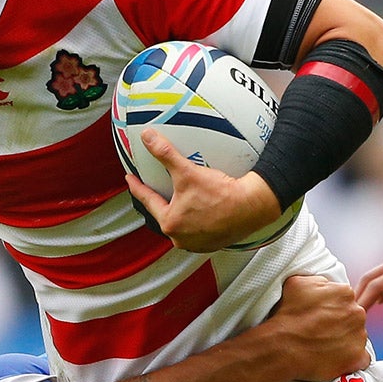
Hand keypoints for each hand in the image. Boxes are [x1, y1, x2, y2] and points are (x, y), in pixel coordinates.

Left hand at [125, 127, 283, 251]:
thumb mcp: (188, 171)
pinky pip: (197, 231)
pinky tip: (199, 211)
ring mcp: (197, 243)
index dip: (137, 187)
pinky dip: (195, 221)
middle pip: (163, 215)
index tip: (131, 179)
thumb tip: (148, 138)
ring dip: (178, 214)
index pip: (147, 200)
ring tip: (179, 200)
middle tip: (156, 190)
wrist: (251, 207)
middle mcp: (181, 238)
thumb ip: (165, 154)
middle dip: (158, 203)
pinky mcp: (212, 243)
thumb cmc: (221, 195)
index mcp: (170, 223)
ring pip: (180, 225)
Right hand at [259, 274, 371, 381]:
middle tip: (322, 331)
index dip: (332, 308)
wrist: (283, 347)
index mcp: (345, 293)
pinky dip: (351, 360)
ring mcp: (359, 336)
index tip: (322, 316)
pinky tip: (335, 359)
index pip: (345, 298)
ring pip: (357, 337)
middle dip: (341, 323)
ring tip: (324, 346)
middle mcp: (357, 313)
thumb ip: (320, 281)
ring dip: (345, 341)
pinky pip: (361, 359)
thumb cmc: (288, 316)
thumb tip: (326, 286)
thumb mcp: (298, 283)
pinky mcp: (357, 358)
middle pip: (353, 317)